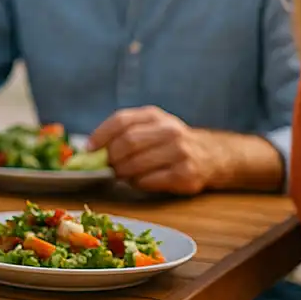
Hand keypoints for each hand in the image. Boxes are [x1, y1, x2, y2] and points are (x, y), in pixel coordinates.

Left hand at [88, 106, 212, 194]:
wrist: (212, 155)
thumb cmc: (169, 142)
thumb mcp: (151, 127)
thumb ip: (124, 133)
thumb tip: (90, 150)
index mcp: (155, 116)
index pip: (121, 121)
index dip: (100, 135)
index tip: (88, 149)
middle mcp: (169, 131)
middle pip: (127, 142)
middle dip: (111, 158)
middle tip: (107, 167)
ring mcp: (180, 152)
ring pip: (136, 164)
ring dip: (122, 173)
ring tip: (121, 174)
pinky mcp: (186, 175)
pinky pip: (150, 181)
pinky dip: (137, 183)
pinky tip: (138, 181)